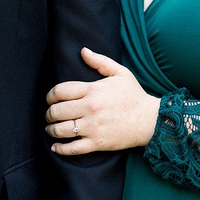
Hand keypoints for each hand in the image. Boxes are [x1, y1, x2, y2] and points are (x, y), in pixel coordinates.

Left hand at [44, 47, 160, 154]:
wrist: (150, 120)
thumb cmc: (134, 96)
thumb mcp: (120, 73)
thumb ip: (100, 61)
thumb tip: (83, 51)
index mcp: (93, 90)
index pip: (60, 91)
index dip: (49, 96)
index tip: (49, 99)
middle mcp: (90, 108)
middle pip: (56, 111)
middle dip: (48, 113)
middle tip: (49, 115)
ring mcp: (92, 127)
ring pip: (60, 130)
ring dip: (50, 130)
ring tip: (50, 129)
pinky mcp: (97, 143)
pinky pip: (72, 148)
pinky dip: (60, 149)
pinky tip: (55, 147)